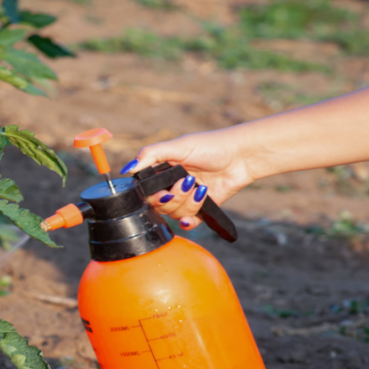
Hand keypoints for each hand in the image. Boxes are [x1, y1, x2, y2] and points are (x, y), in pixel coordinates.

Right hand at [119, 129, 255, 229]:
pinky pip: (188, 223)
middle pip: (159, 205)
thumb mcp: (178, 146)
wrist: (242, 156)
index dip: (151, 195)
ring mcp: (186, 199)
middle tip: (188, 182)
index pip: (145, 192)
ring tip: (201, 188)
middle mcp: (171, 186)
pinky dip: (189, 222)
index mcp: (161, 172)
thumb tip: (126, 170)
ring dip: (187, 204)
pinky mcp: (201, 209)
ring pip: (175, 214)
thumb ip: (150, 155)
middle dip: (173, 197)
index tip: (162, 191)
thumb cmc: (211, 146)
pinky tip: (193, 217)